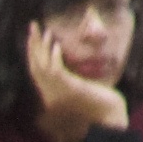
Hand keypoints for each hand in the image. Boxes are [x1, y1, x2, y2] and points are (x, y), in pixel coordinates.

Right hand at [25, 16, 126, 141]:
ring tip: (45, 31)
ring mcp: (58, 94)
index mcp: (51, 95)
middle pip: (34, 67)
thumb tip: (67, 65)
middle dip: (33, 45)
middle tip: (33, 26)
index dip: (32, 52)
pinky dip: (54, 57)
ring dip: (43, 47)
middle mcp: (50, 95)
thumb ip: (70, 80)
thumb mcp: (81, 88)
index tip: (34, 36)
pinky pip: (56, 71)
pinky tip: (56, 45)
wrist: (109, 115)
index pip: (35, 71)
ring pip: (42, 67)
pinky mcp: (70, 89)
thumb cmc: (100, 102)